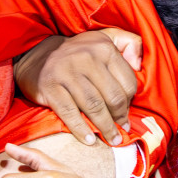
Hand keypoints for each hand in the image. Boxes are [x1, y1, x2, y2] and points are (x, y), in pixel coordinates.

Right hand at [15, 29, 141, 145]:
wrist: (37, 55)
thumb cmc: (79, 52)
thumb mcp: (106, 38)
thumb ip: (130, 44)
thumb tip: (139, 64)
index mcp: (104, 47)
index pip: (127, 82)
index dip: (130, 102)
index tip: (126, 112)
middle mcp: (86, 57)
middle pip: (113, 97)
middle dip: (120, 118)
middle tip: (121, 130)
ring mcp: (67, 72)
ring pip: (94, 107)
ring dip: (106, 128)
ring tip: (112, 139)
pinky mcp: (50, 87)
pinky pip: (70, 113)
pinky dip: (81, 129)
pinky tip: (89, 140)